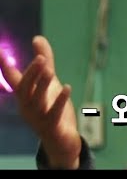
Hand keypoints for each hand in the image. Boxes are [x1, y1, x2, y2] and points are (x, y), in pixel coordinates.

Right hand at [0, 35, 81, 168]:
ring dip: (42, 85)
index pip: (13, 80)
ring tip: (50, 70)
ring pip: (37, 101)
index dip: (5, 67)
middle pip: (24, 89)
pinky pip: (54, 114)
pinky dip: (59, 101)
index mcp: (25, 97)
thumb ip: (45, 62)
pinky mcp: (52, 127)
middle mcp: (27, 107)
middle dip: (31, 73)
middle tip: (40, 58)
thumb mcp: (49, 83)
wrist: (60, 141)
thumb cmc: (52, 108)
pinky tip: (67, 88)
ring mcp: (38, 118)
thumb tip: (37, 38)